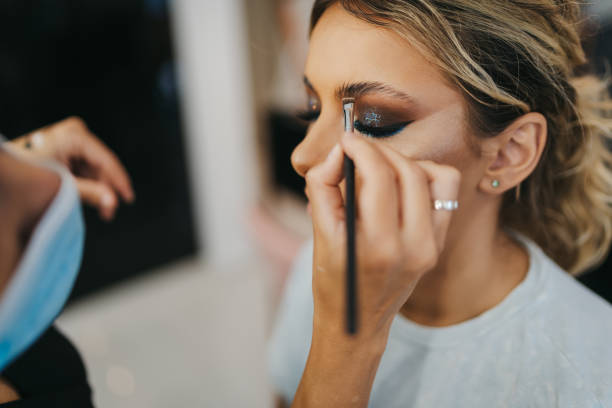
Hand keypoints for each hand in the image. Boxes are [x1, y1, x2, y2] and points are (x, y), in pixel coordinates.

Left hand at [8, 117, 133, 220]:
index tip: (128, 198)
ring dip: (98, 188)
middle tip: (108, 211)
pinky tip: (90, 198)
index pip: (106, 159)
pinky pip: (86, 167)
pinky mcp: (68, 148)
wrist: (4, 173)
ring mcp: (72, 139)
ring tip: (100, 209)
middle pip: (101, 164)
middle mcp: (75, 133)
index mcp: (73, 136)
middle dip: (106, 188)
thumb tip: (113, 202)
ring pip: (95, 167)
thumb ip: (90, 193)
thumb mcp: (61, 184)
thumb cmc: (26, 173)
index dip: (119, 181)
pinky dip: (89, 183)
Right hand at [306, 132, 460, 339]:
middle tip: (357, 148)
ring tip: (377, 164)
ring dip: (402, 160)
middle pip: (407, 171)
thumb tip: (338, 152)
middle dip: (379, 149)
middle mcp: (414, 246)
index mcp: (380, 247)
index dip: (360, 148)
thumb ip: (323, 186)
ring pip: (432, 175)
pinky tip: (400, 181)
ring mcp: (432, 245)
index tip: (346, 141)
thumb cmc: (333, 280)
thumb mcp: (319, 235)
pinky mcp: (439, 242)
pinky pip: (445, 191)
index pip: (379, 176)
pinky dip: (425, 174)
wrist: (359, 321)